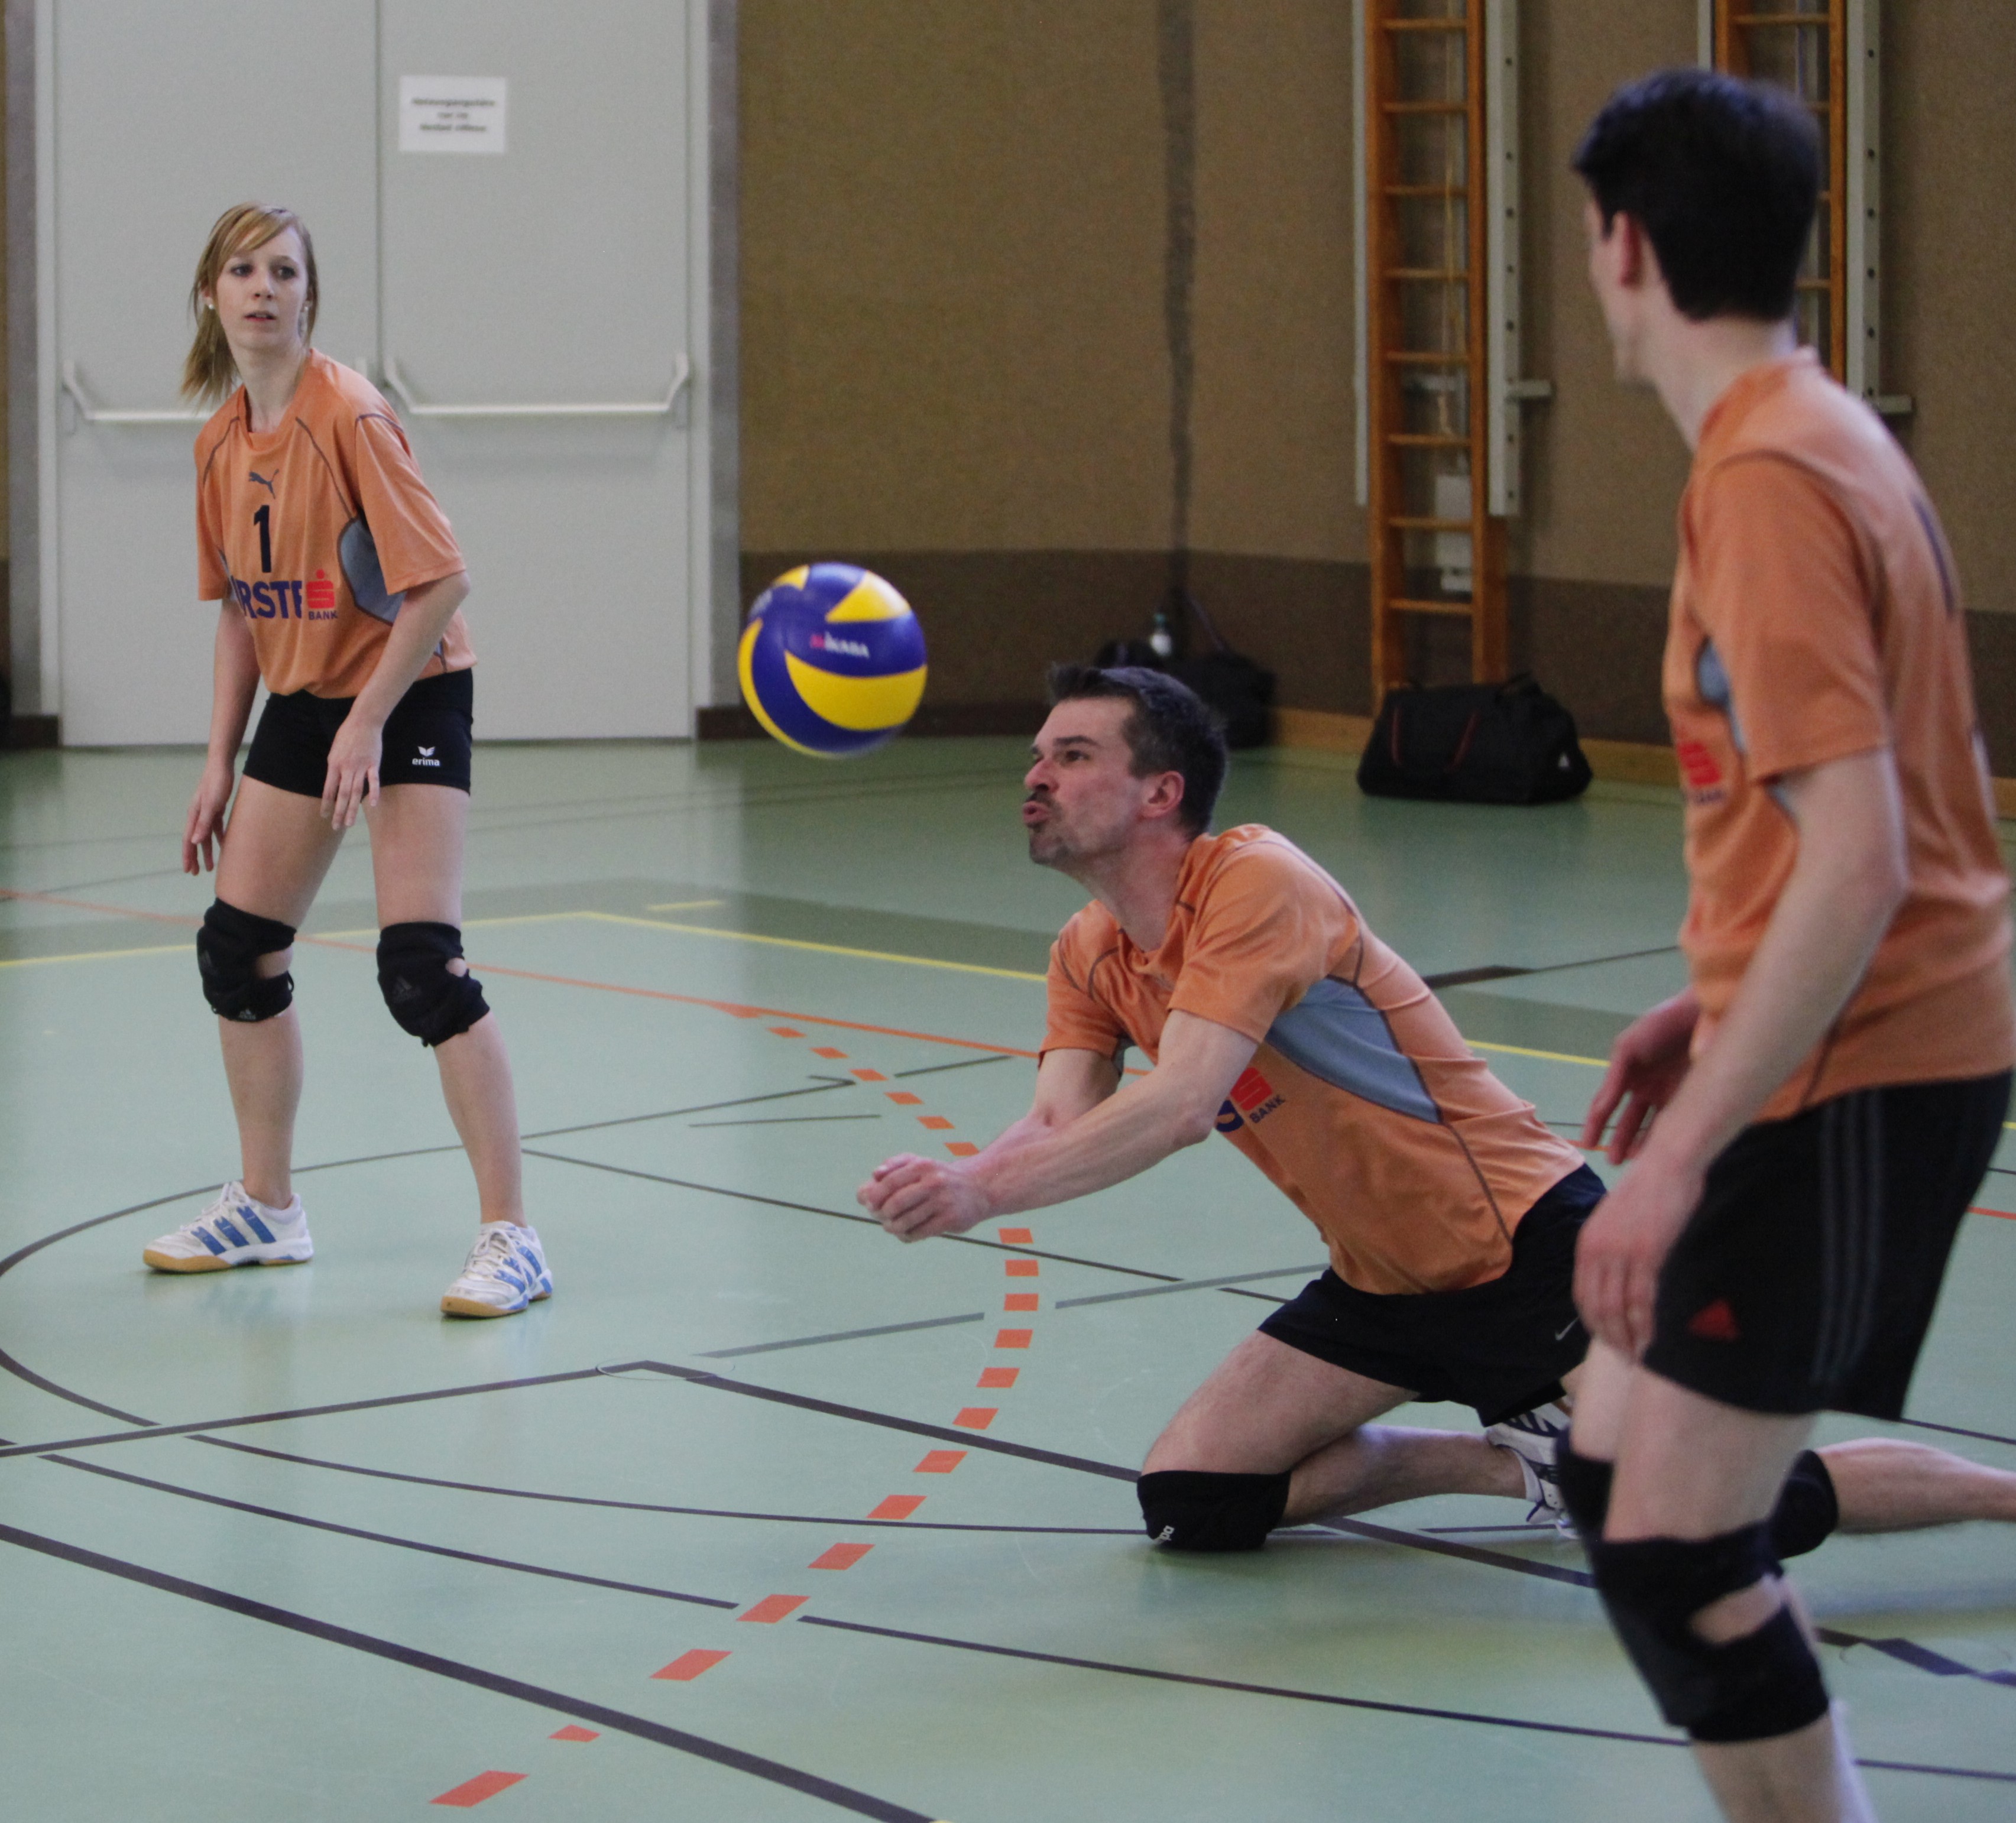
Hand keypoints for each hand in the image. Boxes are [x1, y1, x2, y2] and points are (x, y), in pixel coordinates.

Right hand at [183, 761, 236, 874]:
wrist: (222, 766)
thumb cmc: (216, 784)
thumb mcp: (211, 805)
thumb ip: (203, 823)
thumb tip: (194, 841)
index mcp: (194, 816)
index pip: (188, 840)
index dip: (188, 856)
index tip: (188, 870)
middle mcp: (198, 815)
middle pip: (195, 841)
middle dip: (196, 857)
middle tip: (197, 873)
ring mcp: (207, 812)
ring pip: (206, 836)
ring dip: (208, 851)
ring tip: (211, 866)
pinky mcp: (216, 809)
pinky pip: (216, 828)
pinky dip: (219, 838)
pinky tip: (225, 846)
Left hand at [321, 711, 383, 829]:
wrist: (363, 722)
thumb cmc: (346, 735)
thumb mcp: (334, 751)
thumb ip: (334, 767)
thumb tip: (333, 783)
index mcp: (333, 764)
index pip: (328, 789)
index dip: (326, 804)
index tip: (324, 816)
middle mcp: (346, 768)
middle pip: (342, 794)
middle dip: (339, 812)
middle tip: (337, 827)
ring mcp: (360, 766)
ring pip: (356, 791)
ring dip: (353, 809)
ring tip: (350, 823)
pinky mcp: (373, 763)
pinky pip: (373, 780)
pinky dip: (373, 792)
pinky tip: (373, 804)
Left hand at [857, 1153, 993, 1241]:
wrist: (977, 1189)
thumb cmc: (938, 1177)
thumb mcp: (919, 1163)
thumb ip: (893, 1166)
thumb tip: (872, 1177)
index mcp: (922, 1165)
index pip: (889, 1182)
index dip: (874, 1196)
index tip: (869, 1204)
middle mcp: (934, 1181)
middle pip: (896, 1203)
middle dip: (882, 1213)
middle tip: (880, 1217)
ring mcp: (943, 1201)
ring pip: (906, 1221)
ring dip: (892, 1227)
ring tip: (890, 1226)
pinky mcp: (951, 1219)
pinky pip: (920, 1232)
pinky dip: (907, 1235)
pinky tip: (904, 1233)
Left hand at [1572, 1150, 1703, 1358]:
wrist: (1668, 1164)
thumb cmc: (1648, 1191)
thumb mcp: (1615, 1220)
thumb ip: (1610, 1249)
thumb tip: (1616, 1279)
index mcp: (1588, 1244)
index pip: (1583, 1295)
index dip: (1594, 1323)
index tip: (1608, 1340)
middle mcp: (1599, 1251)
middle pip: (1599, 1307)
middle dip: (1612, 1337)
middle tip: (1626, 1357)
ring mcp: (1623, 1253)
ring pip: (1620, 1309)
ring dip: (1629, 1338)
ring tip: (1640, 1357)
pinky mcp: (1649, 1254)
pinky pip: (1644, 1299)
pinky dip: (1647, 1325)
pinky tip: (1654, 1340)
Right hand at [1581, 992, 1698, 1162]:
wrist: (1700, 1014)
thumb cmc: (1659, 1026)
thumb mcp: (1629, 1047)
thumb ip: (1615, 1077)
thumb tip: (1601, 1106)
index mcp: (1625, 1074)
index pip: (1605, 1104)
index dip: (1595, 1124)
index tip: (1587, 1143)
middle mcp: (1644, 1087)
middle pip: (1628, 1120)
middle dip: (1619, 1141)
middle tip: (1614, 1162)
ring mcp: (1667, 1093)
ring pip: (1651, 1125)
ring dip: (1642, 1144)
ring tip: (1638, 1162)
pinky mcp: (1689, 1096)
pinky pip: (1676, 1121)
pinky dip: (1667, 1136)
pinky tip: (1664, 1149)